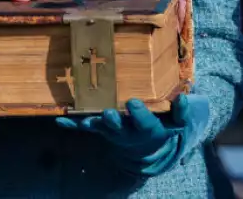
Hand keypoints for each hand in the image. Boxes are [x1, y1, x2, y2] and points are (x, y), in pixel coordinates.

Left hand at [55, 94, 209, 176]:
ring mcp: (112, 131)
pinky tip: (60, 120)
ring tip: (89, 115)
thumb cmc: (162, 124)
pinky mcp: (99, 128)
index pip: (147, 122)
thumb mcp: (177, 121)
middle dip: (115, 119)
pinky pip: (84, 127)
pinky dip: (73, 124)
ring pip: (102, 127)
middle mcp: (129, 132)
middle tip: (108, 112)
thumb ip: (182, 111)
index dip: (140, 114)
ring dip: (96, 121)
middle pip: (121, 128)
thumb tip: (183, 98)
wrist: (146, 146)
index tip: (134, 103)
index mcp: (150, 128)